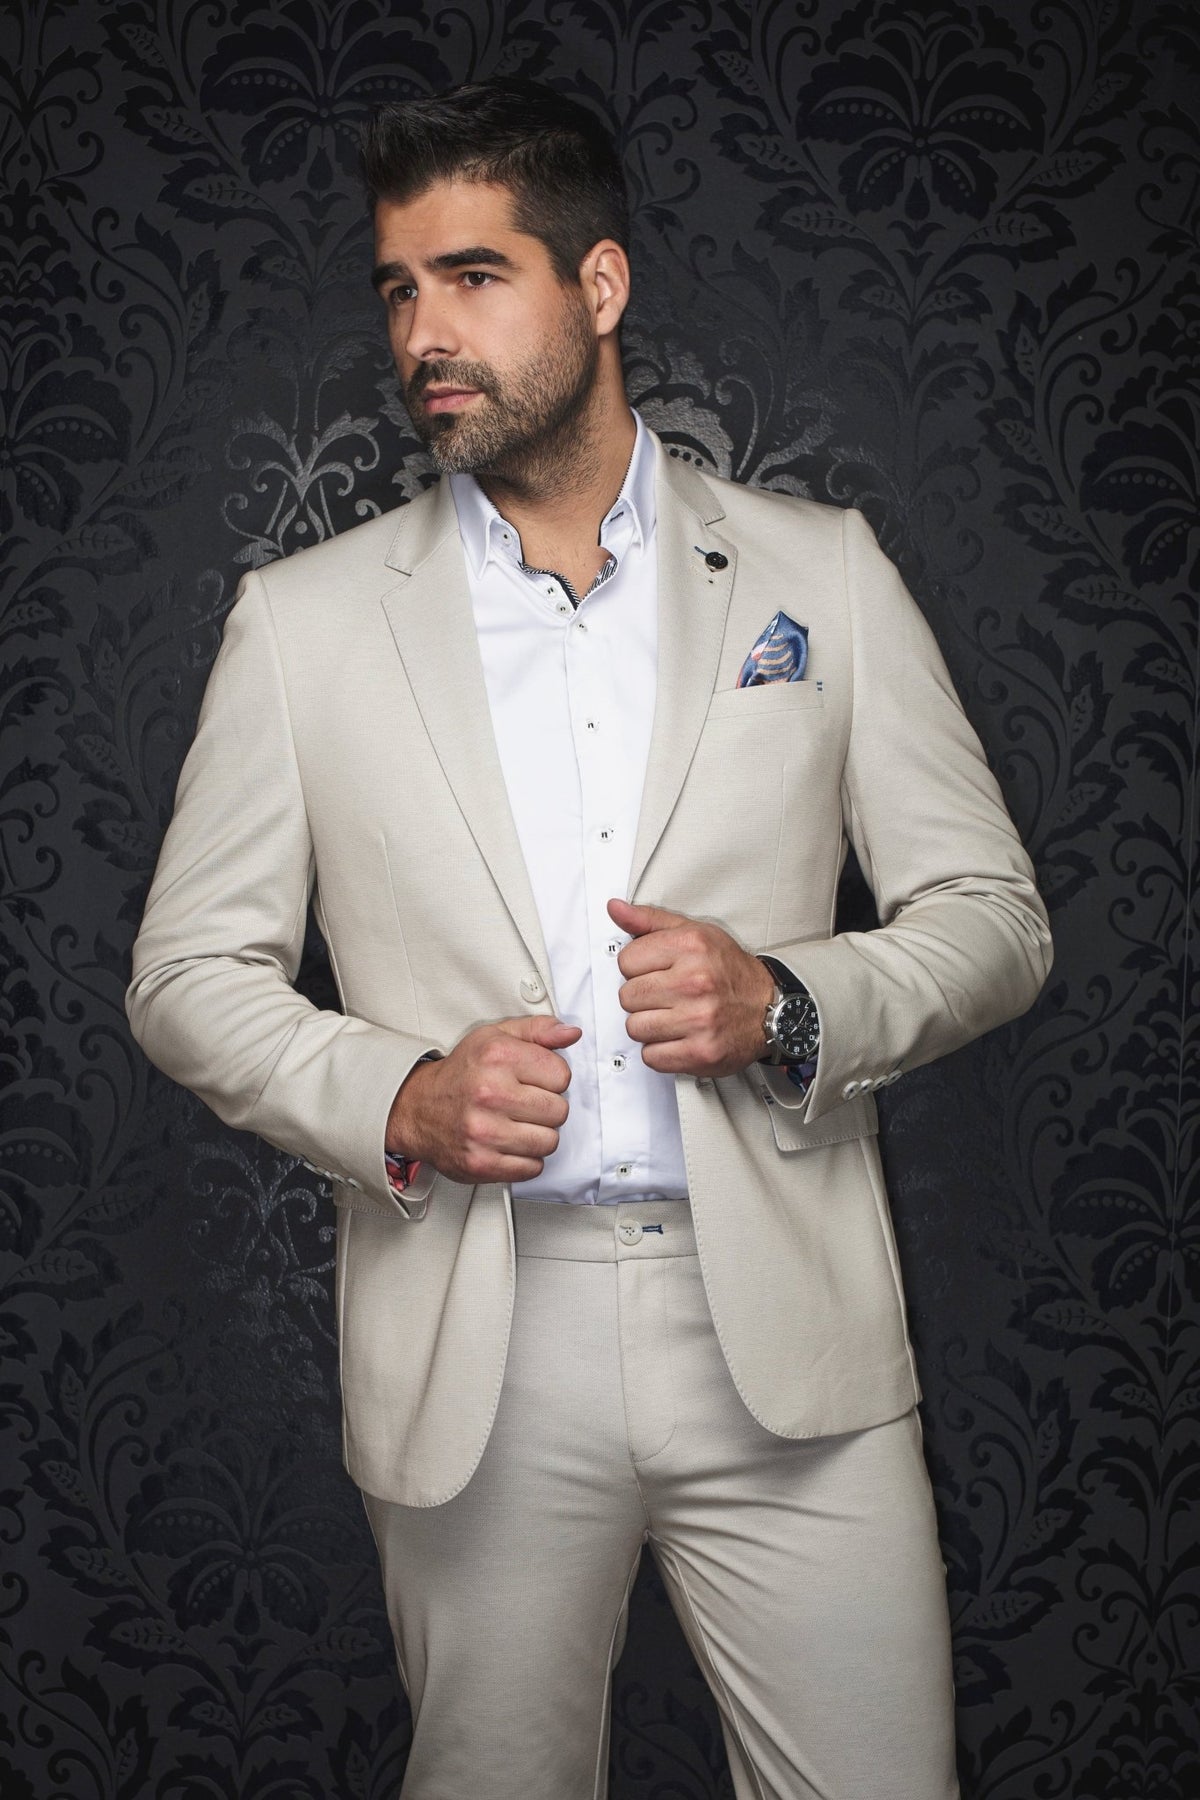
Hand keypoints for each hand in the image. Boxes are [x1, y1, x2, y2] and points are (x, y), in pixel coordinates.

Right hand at [387, 1015, 580, 1184]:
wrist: (417, 1108)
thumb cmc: (462, 1073)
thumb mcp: (495, 1037)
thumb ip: (537, 1031)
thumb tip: (572, 1034)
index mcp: (497, 1057)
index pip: (562, 1075)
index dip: (552, 1078)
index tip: (534, 1080)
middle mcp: (490, 1093)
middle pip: (559, 1111)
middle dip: (547, 1108)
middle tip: (524, 1103)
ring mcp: (484, 1131)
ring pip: (549, 1142)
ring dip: (538, 1135)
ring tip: (517, 1124)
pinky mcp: (481, 1163)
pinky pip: (532, 1168)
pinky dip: (525, 1158)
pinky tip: (509, 1143)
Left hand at [607, 897, 773, 1077]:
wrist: (770, 1009)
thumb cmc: (729, 971)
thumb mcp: (694, 933)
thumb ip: (650, 921)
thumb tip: (614, 908)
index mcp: (691, 946)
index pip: (626, 961)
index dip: (637, 968)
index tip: (656, 972)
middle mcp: (695, 981)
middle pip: (627, 996)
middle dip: (641, 998)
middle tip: (666, 997)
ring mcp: (699, 1019)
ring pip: (635, 1028)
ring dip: (649, 1026)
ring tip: (672, 1017)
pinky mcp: (701, 1052)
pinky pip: (651, 1056)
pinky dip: (660, 1051)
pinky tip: (678, 1037)